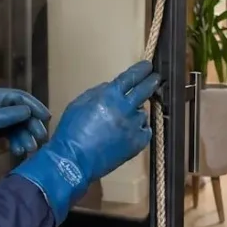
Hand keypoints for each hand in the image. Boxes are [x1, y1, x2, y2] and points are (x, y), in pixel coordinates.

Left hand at [0, 88, 50, 182]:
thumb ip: (10, 115)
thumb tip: (29, 111)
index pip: (21, 97)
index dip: (35, 107)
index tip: (47, 118)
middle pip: (22, 113)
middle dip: (31, 126)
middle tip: (40, 139)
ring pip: (17, 126)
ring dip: (24, 137)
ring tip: (28, 149)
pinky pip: (10, 134)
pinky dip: (15, 142)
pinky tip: (17, 151)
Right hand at [11, 60, 160, 225]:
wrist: (74, 160)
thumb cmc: (71, 131)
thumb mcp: (79, 104)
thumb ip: (97, 92)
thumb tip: (110, 86)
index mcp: (110, 96)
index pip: (130, 77)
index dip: (140, 70)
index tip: (147, 66)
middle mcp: (126, 109)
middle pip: (144, 90)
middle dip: (151, 82)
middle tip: (155, 78)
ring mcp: (134, 127)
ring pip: (142, 113)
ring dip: (136, 112)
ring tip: (124, 120)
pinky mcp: (137, 143)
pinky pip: (145, 131)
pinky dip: (140, 129)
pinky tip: (130, 131)